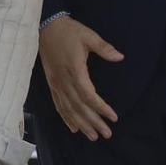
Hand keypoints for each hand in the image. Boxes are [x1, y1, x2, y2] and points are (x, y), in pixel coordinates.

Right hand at [40, 16, 123, 139]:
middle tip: (106, 134)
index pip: (89, 95)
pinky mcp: (52, 84)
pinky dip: (66, 118)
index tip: (113, 117)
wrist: (45, 27)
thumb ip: (104, 48)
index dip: (101, 108)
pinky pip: (59, 105)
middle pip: (80, 107)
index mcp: (75, 70)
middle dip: (93, 122)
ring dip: (81, 124)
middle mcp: (64, 81)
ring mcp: (56, 84)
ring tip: (93, 136)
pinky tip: (74, 128)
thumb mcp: (89, 36)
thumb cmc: (69, 31)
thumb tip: (120, 57)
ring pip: (69, 109)